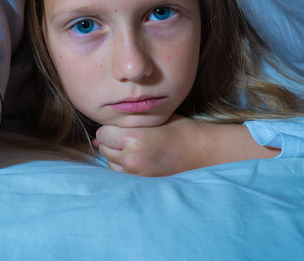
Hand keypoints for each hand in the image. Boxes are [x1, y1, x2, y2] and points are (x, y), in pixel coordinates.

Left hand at [94, 115, 278, 176]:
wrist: (204, 152)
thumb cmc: (181, 130)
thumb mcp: (154, 119)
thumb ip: (128, 123)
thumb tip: (100, 136)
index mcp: (135, 139)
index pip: (103, 133)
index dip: (110, 128)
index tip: (121, 126)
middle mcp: (132, 158)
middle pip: (104, 148)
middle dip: (111, 141)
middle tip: (128, 136)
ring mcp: (136, 174)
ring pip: (110, 162)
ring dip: (116, 155)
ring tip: (134, 148)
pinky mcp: (142, 184)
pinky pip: (121, 174)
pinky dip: (124, 166)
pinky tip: (138, 159)